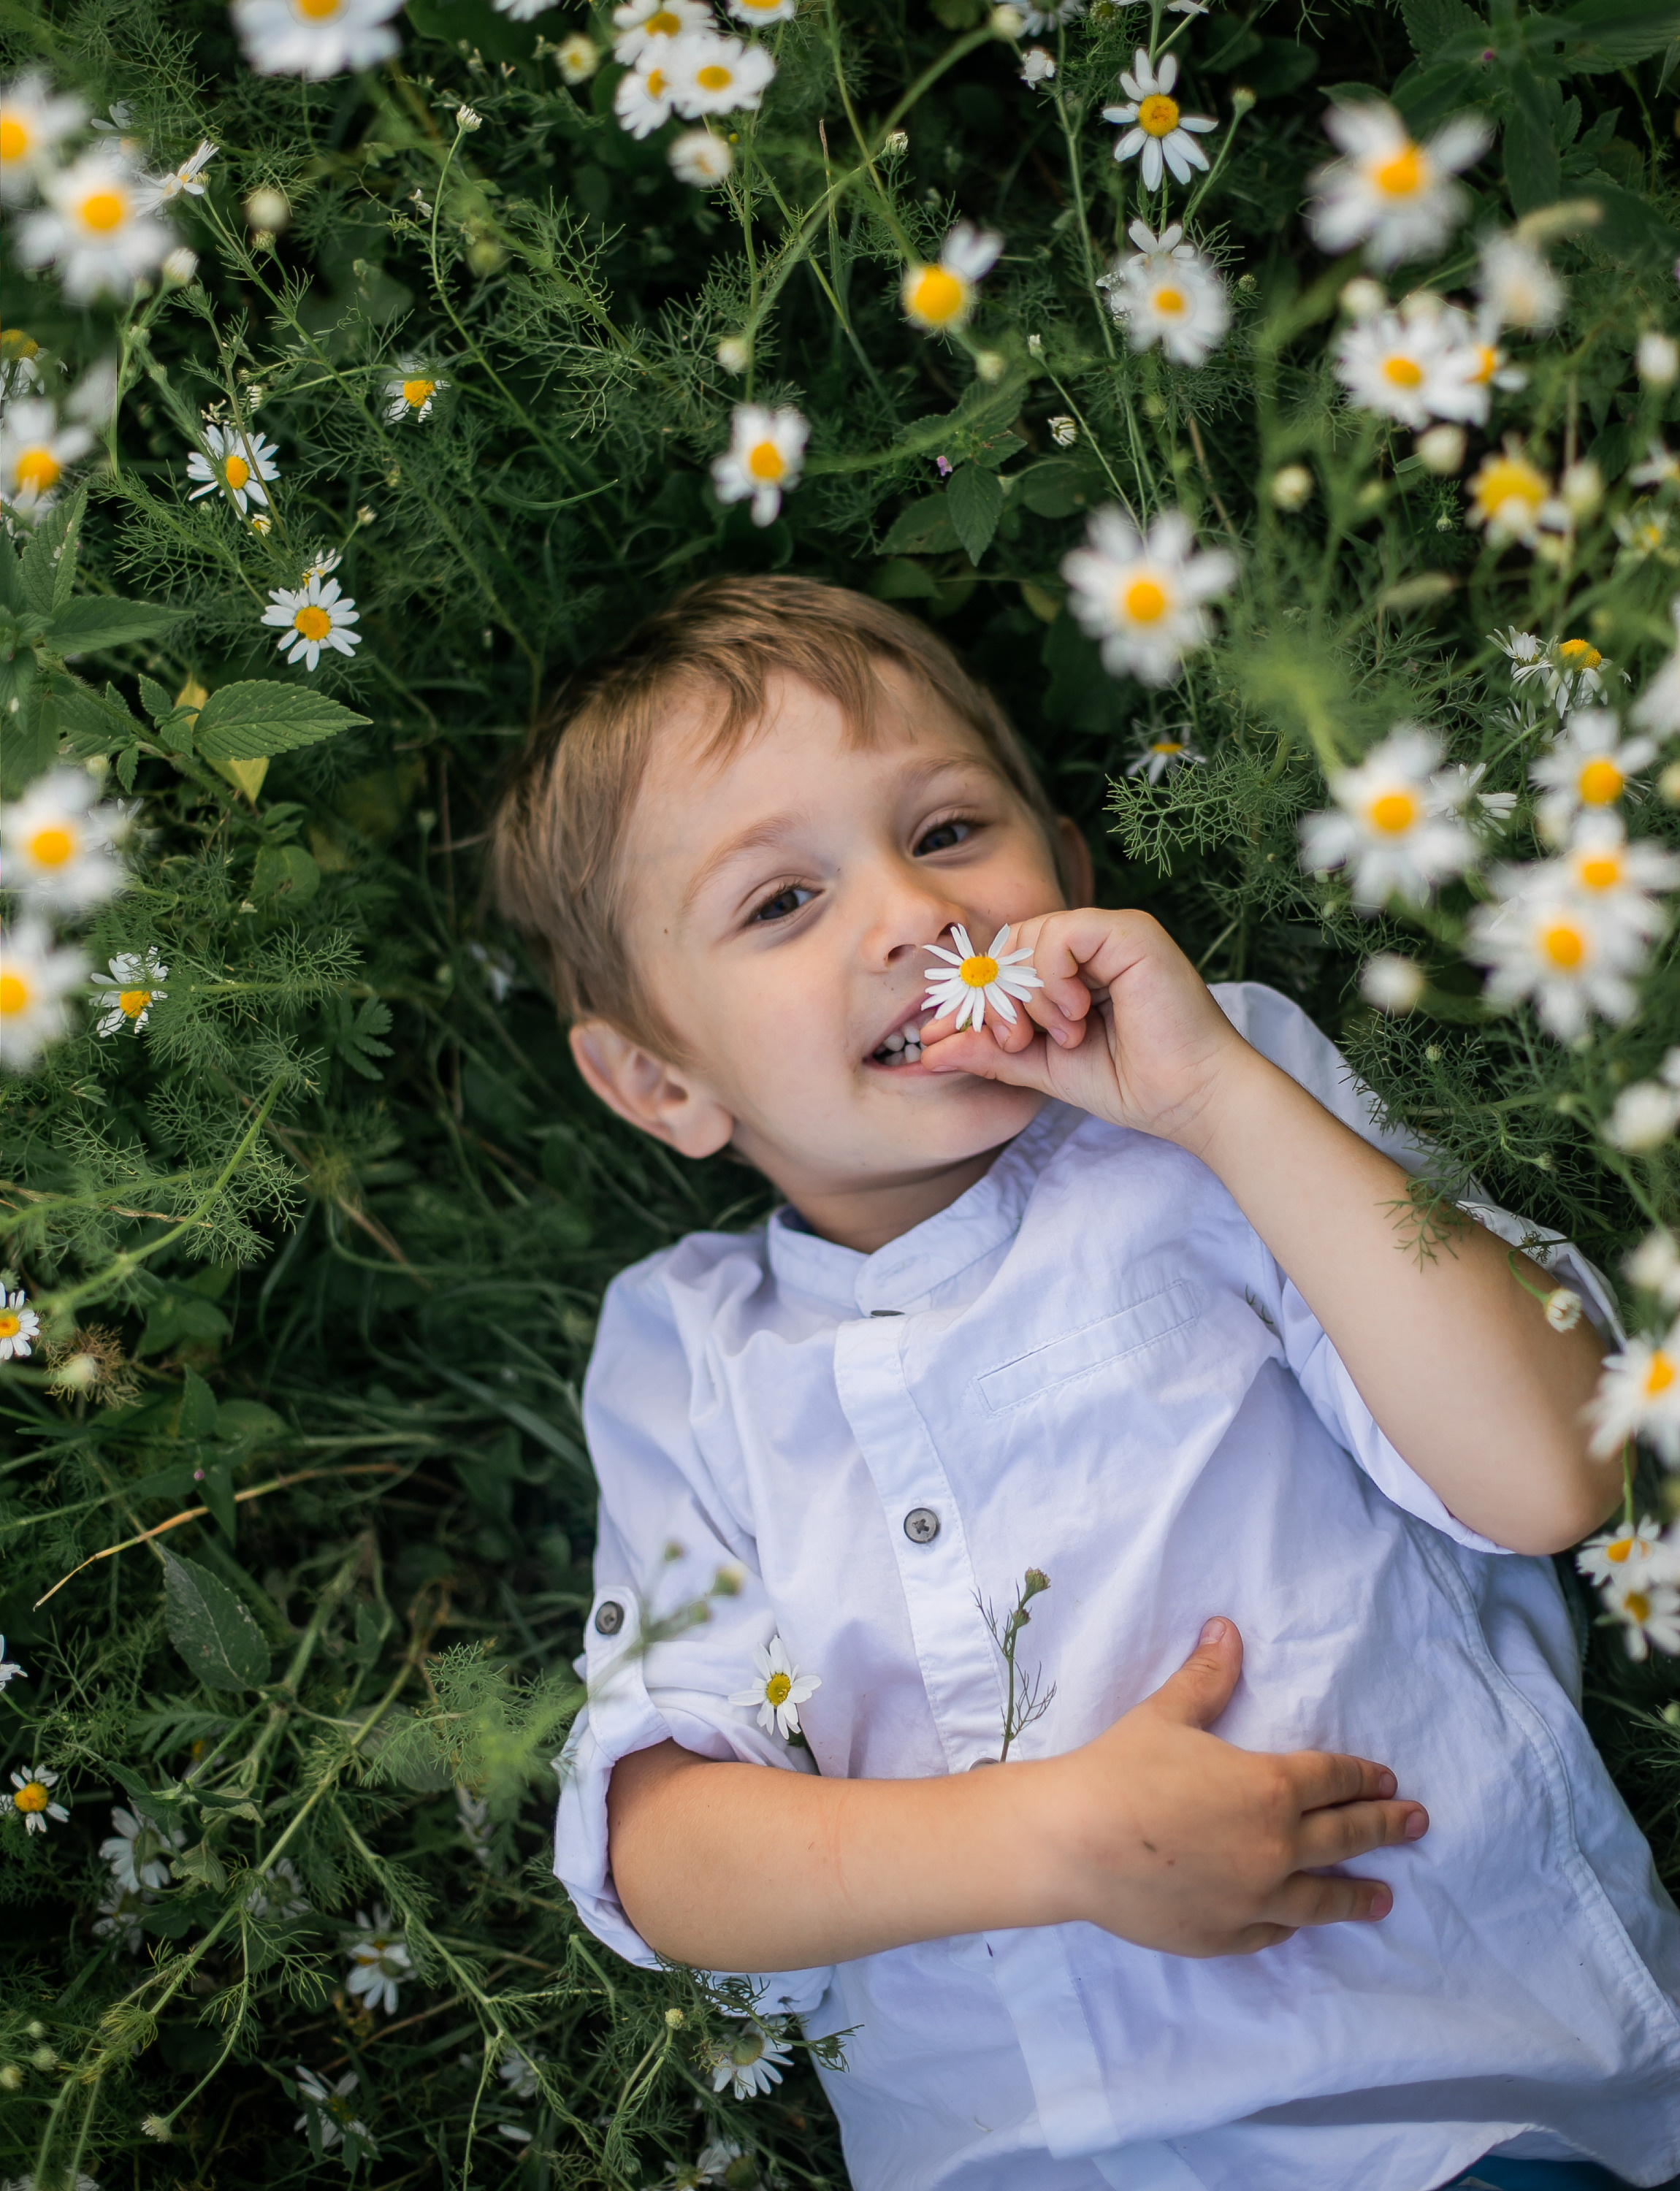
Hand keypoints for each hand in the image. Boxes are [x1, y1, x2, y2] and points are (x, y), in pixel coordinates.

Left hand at [919, 907, 1256, 1151]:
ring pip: (1029, 937)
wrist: (1191, 1100)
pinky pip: (1062, 933)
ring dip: (1030, 995)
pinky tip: (1078, 1013)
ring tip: (1065, 1035)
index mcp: (1072, 970)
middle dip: (997, 997)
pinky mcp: (1130, 932)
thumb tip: (929, 1050)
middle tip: (1018, 1041)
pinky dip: (1054, 976)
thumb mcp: (1043, 1068)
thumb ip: (991, 1053)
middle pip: (1009, 944)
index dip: (974, 997)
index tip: (957, 1036)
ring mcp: (1111, 933)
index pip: (1002, 962)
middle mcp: (1091, 944)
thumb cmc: (1132, 1083)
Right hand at [1029, 1617, 1428, 1956]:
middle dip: (1386, 1827)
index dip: (1364, 1777)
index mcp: (1271, 1789)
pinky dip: (1292, 1921)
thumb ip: (1207, 1676)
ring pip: (1322, 1898)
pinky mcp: (1226, 1936)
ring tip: (1384, 1897)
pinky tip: (1299, 1919)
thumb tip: (1226, 1628)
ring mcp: (1254, 1900)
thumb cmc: (1121, 1770)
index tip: (1389, 1781)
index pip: (1334, 1779)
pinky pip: (1273, 1930)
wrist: (1074, 1843)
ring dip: (1359, 1893)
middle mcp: (1276, 1848)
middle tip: (1417, 1824)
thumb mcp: (1167, 1714)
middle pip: (1346, 1836)